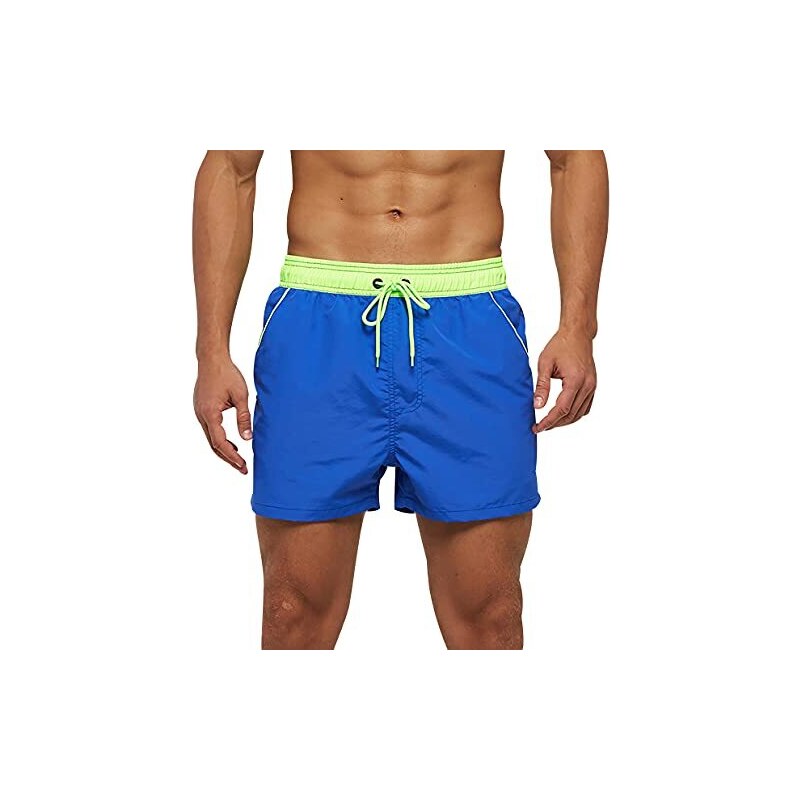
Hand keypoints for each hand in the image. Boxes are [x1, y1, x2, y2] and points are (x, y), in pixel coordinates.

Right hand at [194, 357, 251, 473]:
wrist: (212, 359)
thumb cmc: (227, 374)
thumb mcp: (241, 396)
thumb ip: (244, 417)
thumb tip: (247, 438)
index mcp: (210, 414)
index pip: (220, 442)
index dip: (232, 456)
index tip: (243, 465)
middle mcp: (201, 415)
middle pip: (213, 445)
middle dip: (228, 458)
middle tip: (242, 469)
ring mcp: (199, 413)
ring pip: (210, 438)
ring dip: (224, 450)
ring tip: (239, 459)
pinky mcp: (201, 409)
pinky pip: (210, 429)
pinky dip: (220, 439)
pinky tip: (231, 443)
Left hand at [533, 330, 596, 432]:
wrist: (577, 334)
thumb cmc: (560, 345)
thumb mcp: (545, 363)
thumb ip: (542, 386)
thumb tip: (537, 405)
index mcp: (575, 380)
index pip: (562, 409)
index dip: (549, 421)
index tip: (538, 428)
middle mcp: (587, 385)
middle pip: (571, 415)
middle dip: (555, 424)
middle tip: (540, 427)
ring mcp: (592, 386)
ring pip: (579, 413)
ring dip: (565, 421)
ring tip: (549, 423)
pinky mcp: (593, 386)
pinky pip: (585, 407)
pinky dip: (575, 414)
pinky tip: (563, 415)